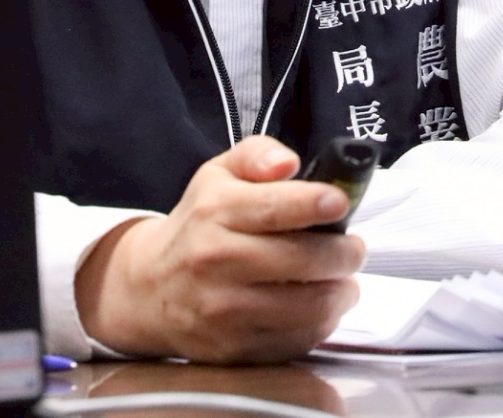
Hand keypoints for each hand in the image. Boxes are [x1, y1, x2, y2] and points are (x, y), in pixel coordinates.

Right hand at [75, 135, 365, 361]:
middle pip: (303, 260)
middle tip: (353, 248)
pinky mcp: (234, 348)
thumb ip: (258, 155)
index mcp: (215, 212)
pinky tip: (317, 304)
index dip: (315, 204)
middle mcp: (216, 261)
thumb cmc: (197, 225)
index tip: (340, 203)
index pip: (274, 207)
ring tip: (342, 279)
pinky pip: (298, 339)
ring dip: (341, 291)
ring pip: (309, 305)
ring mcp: (224, 310)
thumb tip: (288, 163)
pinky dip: (321, 322)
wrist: (149, 288)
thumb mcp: (218, 174)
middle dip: (345, 253)